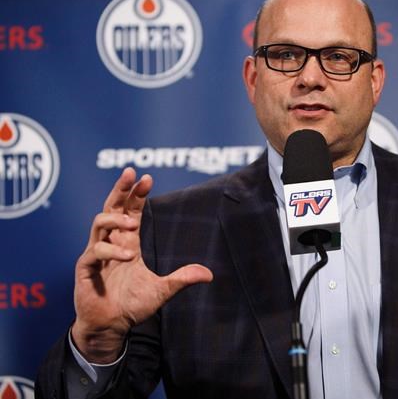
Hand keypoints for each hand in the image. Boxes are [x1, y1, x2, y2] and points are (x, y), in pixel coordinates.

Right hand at [71, 168, 212, 362]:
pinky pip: (94, 252)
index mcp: (128, 243)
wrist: (112, 327)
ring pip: (99, 223)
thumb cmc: (132, 306)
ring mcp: (97, 254)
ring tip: (131, 224)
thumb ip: (181, 279)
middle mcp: (112, 244)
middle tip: (131, 173)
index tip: (147, 178)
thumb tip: (208, 274)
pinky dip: (111, 252)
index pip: (131, 212)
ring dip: (115, 220)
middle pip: (112, 208)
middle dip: (120, 190)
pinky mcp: (86, 269)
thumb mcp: (162, 290)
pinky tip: (128, 257)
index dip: (137, 195)